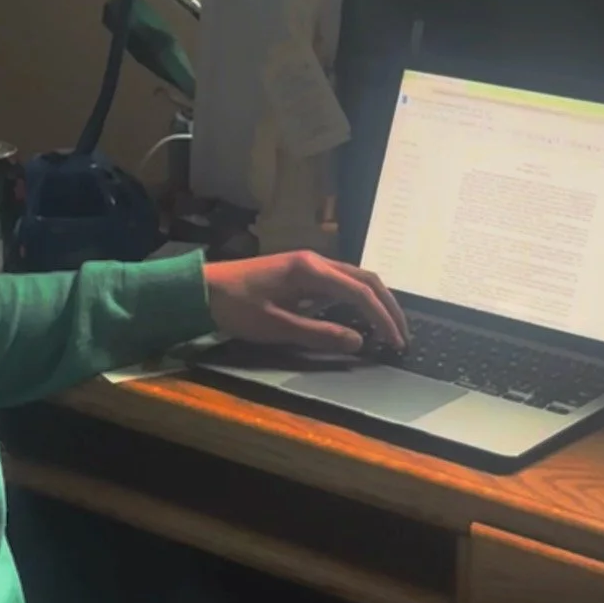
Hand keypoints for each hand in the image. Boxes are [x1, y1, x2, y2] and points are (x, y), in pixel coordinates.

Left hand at [203, 250, 407, 358]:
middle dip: (388, 307)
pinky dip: (356, 299)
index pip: (360, 292)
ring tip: (387, 328)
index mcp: (311, 270)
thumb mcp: (278, 327)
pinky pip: (339, 283)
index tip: (396, 341)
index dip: (383, 318)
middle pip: (366, 279)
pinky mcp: (301, 272)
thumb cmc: (236, 308)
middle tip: (402, 335)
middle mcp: (315, 261)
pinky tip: (359, 318)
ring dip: (374, 302)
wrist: (201, 289)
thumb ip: (321, 334)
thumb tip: (360, 341)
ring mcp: (308, 264)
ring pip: (354, 279)